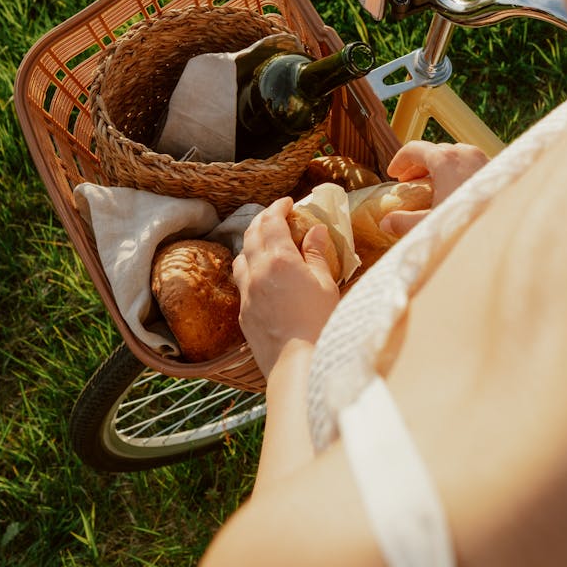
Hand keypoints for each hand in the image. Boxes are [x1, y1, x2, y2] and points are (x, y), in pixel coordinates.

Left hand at [232, 197, 339, 378]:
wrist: (298, 365)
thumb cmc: (320, 324)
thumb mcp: (326, 284)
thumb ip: (317, 254)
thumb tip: (315, 231)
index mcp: (280, 259)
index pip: (272, 221)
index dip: (278, 207)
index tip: (287, 202)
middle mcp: (257, 271)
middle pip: (252, 234)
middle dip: (263, 220)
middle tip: (277, 215)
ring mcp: (247, 293)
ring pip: (241, 256)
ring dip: (252, 243)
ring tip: (266, 243)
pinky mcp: (243, 313)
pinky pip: (241, 281)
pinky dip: (249, 268)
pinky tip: (261, 274)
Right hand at [381, 140, 488, 236]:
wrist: (511, 230)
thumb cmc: (470, 224)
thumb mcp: (430, 226)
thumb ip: (405, 223)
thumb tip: (387, 223)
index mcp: (445, 160)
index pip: (415, 148)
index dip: (400, 160)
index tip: (394, 174)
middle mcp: (466, 154)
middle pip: (435, 150)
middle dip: (419, 165)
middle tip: (410, 183)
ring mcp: (484, 160)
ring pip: (456, 156)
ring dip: (440, 168)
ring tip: (433, 188)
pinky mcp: (498, 171)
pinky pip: (473, 165)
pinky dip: (460, 173)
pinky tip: (458, 194)